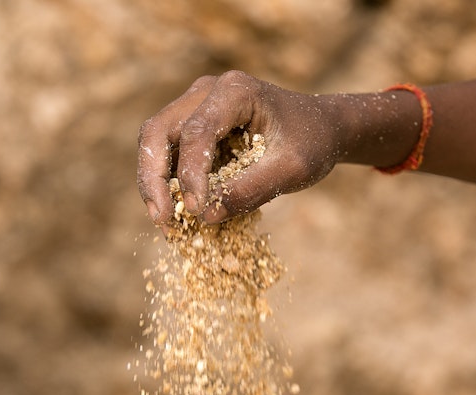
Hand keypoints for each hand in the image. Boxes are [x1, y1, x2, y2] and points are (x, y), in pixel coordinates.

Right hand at [137, 71, 343, 224]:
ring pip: (155, 141)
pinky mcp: (194, 125)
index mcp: (235, 91)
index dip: (190, 174)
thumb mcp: (292, 170)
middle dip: (153, 178)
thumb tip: (206, 216)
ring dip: (154, 182)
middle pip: (159, 130)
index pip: (197, 132)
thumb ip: (252, 190)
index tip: (195, 211)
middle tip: (162, 219)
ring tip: (165, 222)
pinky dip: (167, 182)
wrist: (321, 128)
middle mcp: (207, 91)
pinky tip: (176, 213)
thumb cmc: (311, 143)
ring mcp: (196, 105)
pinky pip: (168, 152)